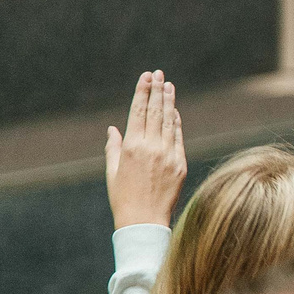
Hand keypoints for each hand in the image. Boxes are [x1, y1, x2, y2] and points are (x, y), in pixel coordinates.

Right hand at [105, 71, 185, 230]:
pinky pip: (179, 137)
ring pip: (170, 122)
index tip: (146, 76)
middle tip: (159, 73)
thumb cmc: (123, 196)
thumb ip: (114, 146)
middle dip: (157, 90)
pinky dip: (177, 123)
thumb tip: (113, 128)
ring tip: (169, 86)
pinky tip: (175, 111)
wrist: (144, 220)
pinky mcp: (181, 163)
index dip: (142, 92)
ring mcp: (169, 155)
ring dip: (169, 102)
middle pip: (156, 112)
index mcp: (132, 147)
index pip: (138, 112)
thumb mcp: (112, 171)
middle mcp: (152, 148)